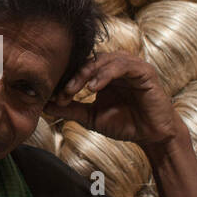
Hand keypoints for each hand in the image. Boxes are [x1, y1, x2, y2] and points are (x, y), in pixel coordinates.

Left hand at [43, 51, 183, 145]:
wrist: (151, 136)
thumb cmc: (125, 124)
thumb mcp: (91, 116)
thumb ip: (71, 109)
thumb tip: (45, 106)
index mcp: (104, 73)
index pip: (81, 67)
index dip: (66, 80)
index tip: (54, 96)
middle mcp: (117, 66)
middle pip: (90, 60)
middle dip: (74, 75)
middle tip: (63, 92)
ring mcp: (131, 66)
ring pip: (104, 60)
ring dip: (87, 74)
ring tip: (76, 89)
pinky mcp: (144, 71)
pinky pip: (122, 66)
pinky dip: (106, 74)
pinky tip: (94, 88)